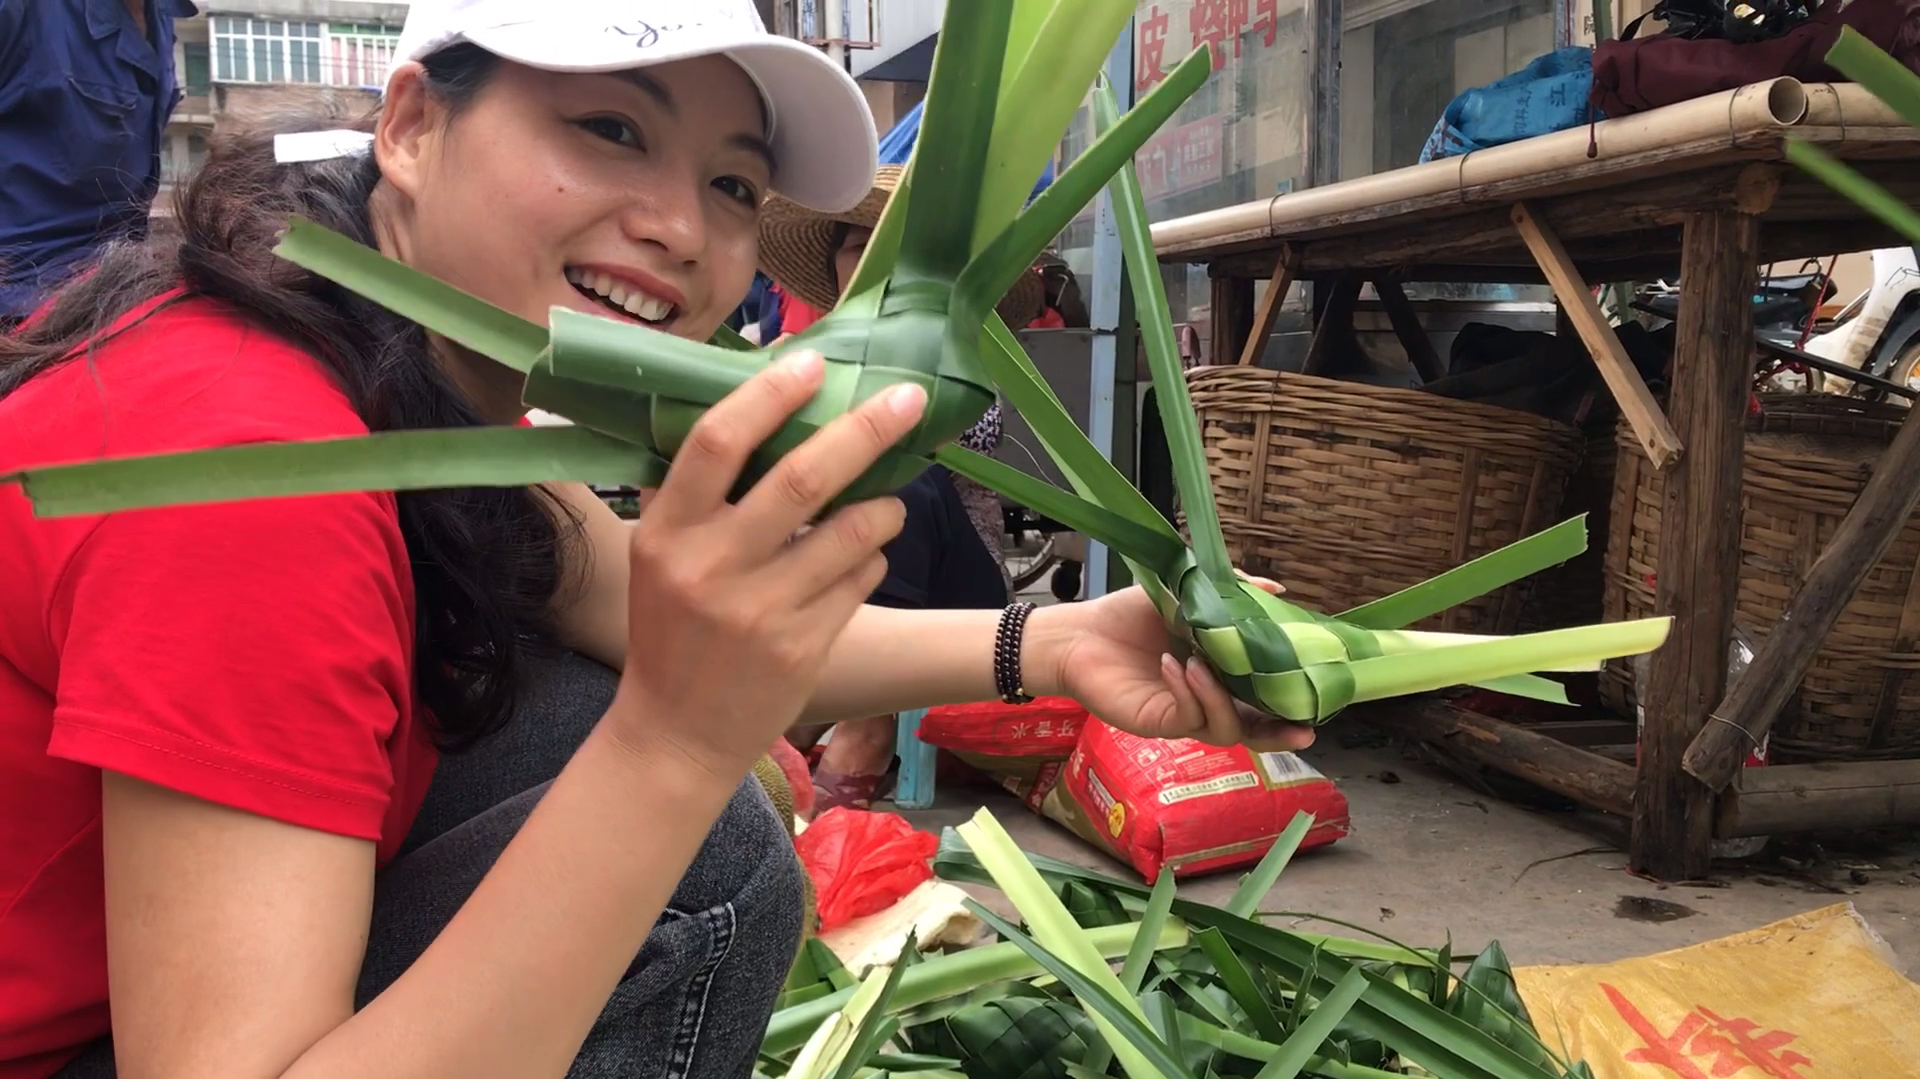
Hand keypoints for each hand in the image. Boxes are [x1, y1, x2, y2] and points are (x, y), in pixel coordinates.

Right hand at [612, 350, 926, 778]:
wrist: (676, 733)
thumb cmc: (671, 629)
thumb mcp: (659, 556)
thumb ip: (695, 494)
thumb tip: (761, 406)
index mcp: (668, 532)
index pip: (716, 442)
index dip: (769, 395)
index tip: (812, 361)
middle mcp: (712, 567)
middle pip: (804, 477)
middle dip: (865, 429)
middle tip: (906, 396)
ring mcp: (761, 611)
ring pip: (851, 530)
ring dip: (883, 505)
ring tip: (887, 500)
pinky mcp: (803, 647)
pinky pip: (860, 579)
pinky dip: (871, 556)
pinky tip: (860, 557)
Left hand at [1026, 579, 1315, 752]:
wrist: (1081, 634)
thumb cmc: (1132, 617)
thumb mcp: (1188, 595)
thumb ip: (1233, 594)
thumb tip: (1279, 587)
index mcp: (1221, 677)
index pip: (1265, 700)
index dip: (1292, 706)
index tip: (1320, 705)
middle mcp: (1207, 702)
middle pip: (1254, 731)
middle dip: (1280, 733)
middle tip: (1304, 730)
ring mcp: (1183, 715)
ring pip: (1224, 727)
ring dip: (1221, 697)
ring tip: (1204, 664)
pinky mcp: (1158, 722)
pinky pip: (1186, 716)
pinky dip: (1188, 691)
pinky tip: (1174, 664)